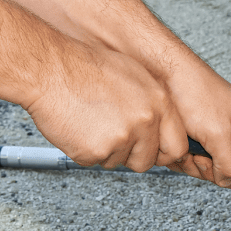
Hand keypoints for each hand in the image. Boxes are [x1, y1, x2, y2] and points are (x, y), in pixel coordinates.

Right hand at [23, 45, 189, 171]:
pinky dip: (86, 151)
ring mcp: (121, 139)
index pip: (178, 146)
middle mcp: (145, 123)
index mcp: (159, 103)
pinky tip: (81, 128)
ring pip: (119, 162)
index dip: (165, 152)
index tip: (156, 153)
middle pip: (148, 160)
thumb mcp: (136, 76)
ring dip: (107, 151)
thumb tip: (161, 125)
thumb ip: (154, 105)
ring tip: (94, 123)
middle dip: (133, 155)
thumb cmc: (88, 68)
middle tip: (115, 138)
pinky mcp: (95, 152)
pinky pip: (95, 162)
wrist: (52, 70)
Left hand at [157, 50, 230, 187]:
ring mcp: (217, 135)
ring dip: (198, 164)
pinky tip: (180, 145)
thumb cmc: (195, 90)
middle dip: (220, 171)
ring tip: (190, 146)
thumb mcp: (219, 133)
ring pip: (214, 167)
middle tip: (208, 159)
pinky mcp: (198, 136)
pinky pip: (195, 160)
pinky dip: (185, 157)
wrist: (165, 75)